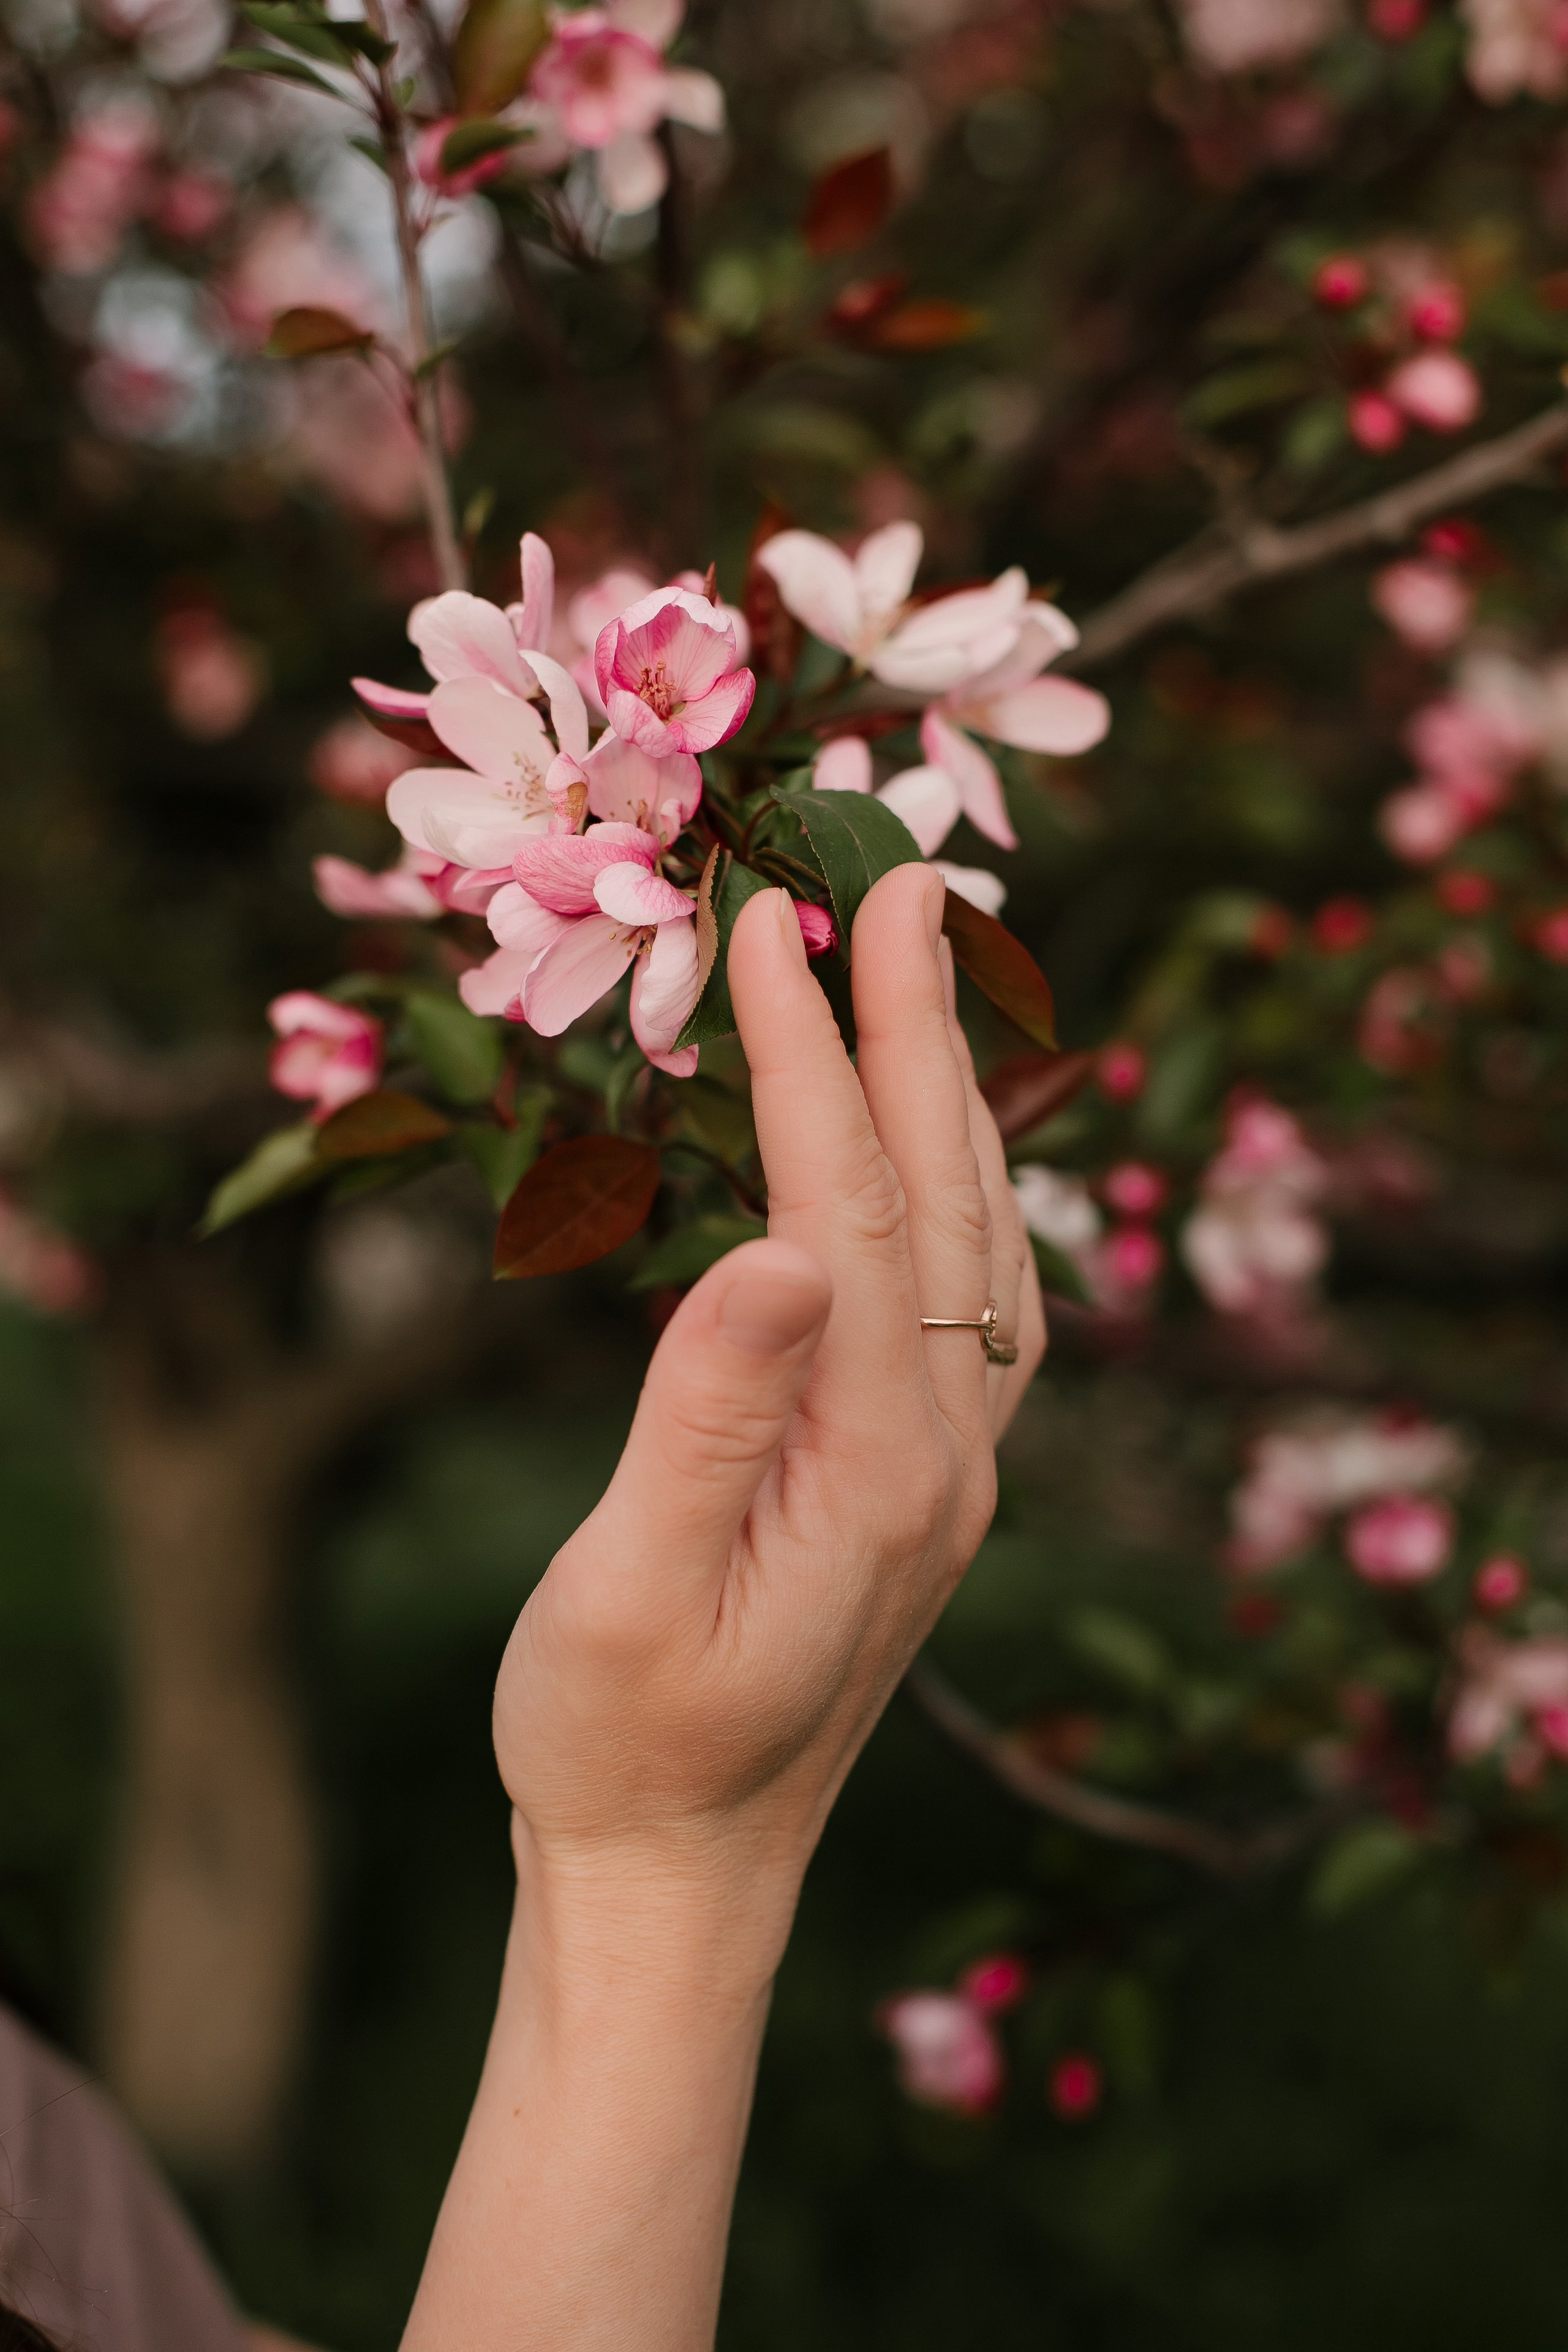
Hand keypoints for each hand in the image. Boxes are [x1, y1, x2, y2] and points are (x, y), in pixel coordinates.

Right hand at [493, 862, 1045, 1943]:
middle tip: (900, 880)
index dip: (807, 1057)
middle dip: (918, 1030)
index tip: (768, 922)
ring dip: (953, 1099)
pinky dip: (964, 1196)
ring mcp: (954, 1469)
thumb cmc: (618, 1745)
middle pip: (944, 1200)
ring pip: (980, 1243)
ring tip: (926, 976)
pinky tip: (944, 1157)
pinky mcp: (928, 1483)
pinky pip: (978, 1305)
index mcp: (876, 1462)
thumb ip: (707, 1419)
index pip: (847, 1207)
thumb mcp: (633, 1595)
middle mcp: (949, 1452)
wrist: (679, 1881)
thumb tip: (774, 1247)